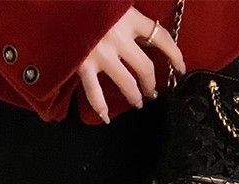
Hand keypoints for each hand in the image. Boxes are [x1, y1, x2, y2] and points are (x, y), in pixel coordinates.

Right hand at [76, 6, 185, 122]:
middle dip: (151, 83)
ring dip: (134, 95)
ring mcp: (101, 54)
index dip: (175, 55)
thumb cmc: (87, 0)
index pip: (161, 37)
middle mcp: (119, 38)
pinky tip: (106, 117)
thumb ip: (127, 14)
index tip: (181, 68)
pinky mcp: (83, 65)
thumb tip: (142, 28)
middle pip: (145, 67)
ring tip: (137, 102)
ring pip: (126, 82)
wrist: (57, 2)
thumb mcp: (114, 1)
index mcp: (129, 18)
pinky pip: (94, 91)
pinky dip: (100, 106)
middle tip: (152, 92)